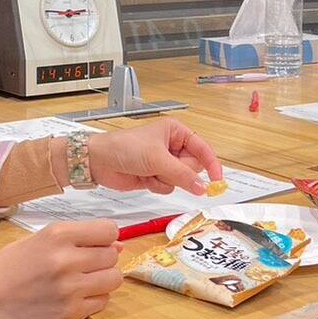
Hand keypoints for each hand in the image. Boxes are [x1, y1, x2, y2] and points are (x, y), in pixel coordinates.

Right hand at [0, 219, 121, 318]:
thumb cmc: (9, 266)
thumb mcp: (39, 240)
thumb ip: (77, 238)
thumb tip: (118, 244)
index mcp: (58, 235)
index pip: (109, 230)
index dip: (106, 237)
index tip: (97, 244)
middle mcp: (67, 259)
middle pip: (112, 255)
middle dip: (103, 259)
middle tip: (85, 265)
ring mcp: (71, 289)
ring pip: (114, 279)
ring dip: (103, 280)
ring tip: (84, 281)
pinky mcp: (70, 313)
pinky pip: (102, 302)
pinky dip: (94, 299)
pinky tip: (76, 297)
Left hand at [83, 118, 223, 194]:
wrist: (99, 162)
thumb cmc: (124, 148)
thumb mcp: (157, 158)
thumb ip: (182, 174)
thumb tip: (202, 187)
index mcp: (175, 132)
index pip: (202, 148)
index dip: (212, 164)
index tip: (218, 180)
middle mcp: (172, 146)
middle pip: (193, 166)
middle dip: (181, 173)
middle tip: (165, 170)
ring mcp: (164, 162)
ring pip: (181, 179)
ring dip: (166, 179)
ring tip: (150, 171)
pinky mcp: (155, 176)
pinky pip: (168, 187)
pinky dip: (158, 186)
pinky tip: (144, 178)